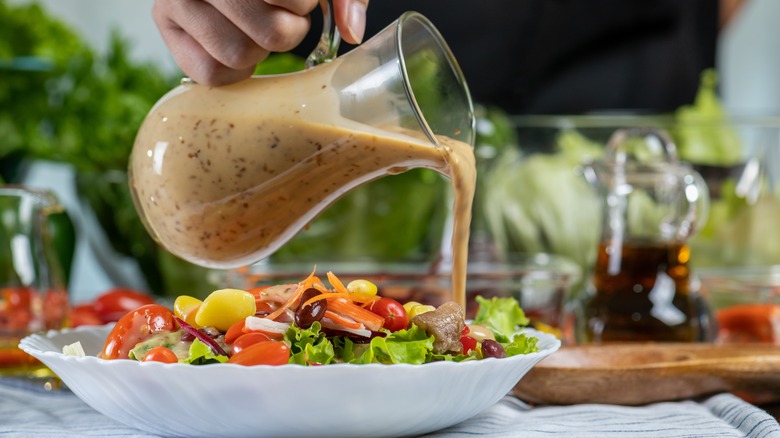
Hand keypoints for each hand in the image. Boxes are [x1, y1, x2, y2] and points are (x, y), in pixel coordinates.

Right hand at [153, 0, 367, 85]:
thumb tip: (352, 30)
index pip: (293, 0)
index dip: (303, 6)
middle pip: (273, 34)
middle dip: (287, 30)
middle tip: (279, 16)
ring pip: (240, 54)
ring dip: (260, 50)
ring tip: (257, 30)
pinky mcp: (166, 24)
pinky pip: (211, 73)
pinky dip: (235, 70)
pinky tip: (237, 44)